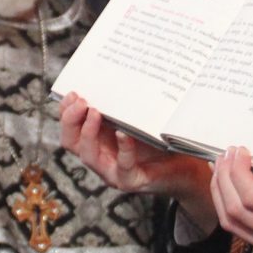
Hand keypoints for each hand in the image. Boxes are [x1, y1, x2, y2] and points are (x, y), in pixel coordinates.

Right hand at [59, 94, 217, 234]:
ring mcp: (113, 172)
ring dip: (88, 133)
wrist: (187, 167)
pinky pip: (122, 166)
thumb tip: (118, 72)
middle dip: (70, 120)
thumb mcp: (138, 118)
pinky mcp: (131, 181)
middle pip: (70, 142)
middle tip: (81, 101)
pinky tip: (124, 134)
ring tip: (95, 113)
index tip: (72, 92)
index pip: (70, 127)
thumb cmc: (161, 140)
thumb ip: (124, 105)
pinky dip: (122, 149)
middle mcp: (100, 157)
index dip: (65, 111)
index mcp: (97, 140)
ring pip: (87, 156)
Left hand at [210, 139, 252, 252]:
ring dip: (221, 194)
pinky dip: (230, 206)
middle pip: (235, 212)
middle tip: (225, 155)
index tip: (240, 151)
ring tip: (220, 168)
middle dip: (223, 179)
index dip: (238, 172)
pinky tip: (230, 188)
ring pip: (232, 223)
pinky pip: (241, 230)